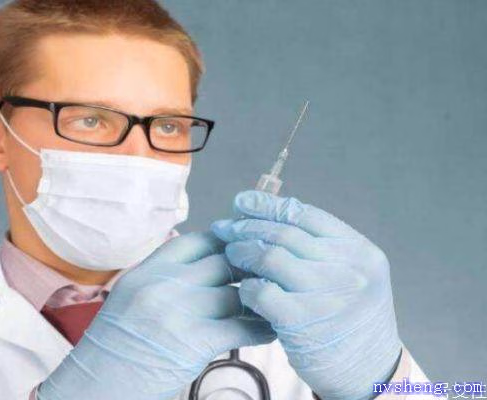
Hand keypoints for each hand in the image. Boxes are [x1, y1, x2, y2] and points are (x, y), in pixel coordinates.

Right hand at [36, 231, 275, 399]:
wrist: (94, 385)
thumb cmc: (115, 344)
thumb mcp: (132, 295)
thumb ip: (166, 276)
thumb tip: (208, 263)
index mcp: (148, 269)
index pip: (200, 240)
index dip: (228, 243)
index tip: (246, 250)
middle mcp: (162, 283)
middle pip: (223, 261)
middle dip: (251, 268)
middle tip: (272, 274)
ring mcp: (177, 311)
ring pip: (236, 293)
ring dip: (261, 300)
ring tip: (276, 304)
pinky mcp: (192, 342)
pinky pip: (240, 328)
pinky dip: (261, 329)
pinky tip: (270, 331)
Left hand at [211, 191, 401, 399]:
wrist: (368, 371)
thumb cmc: (349, 318)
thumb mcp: (350, 275)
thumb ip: (319, 248)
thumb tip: (265, 217)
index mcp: (360, 251)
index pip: (306, 215)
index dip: (268, 205)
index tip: (242, 202)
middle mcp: (348, 270)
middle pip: (284, 233)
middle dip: (247, 226)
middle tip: (224, 227)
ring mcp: (327, 295)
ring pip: (270, 257)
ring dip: (242, 252)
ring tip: (230, 253)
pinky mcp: (303, 322)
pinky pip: (261, 291)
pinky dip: (247, 286)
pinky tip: (243, 288)